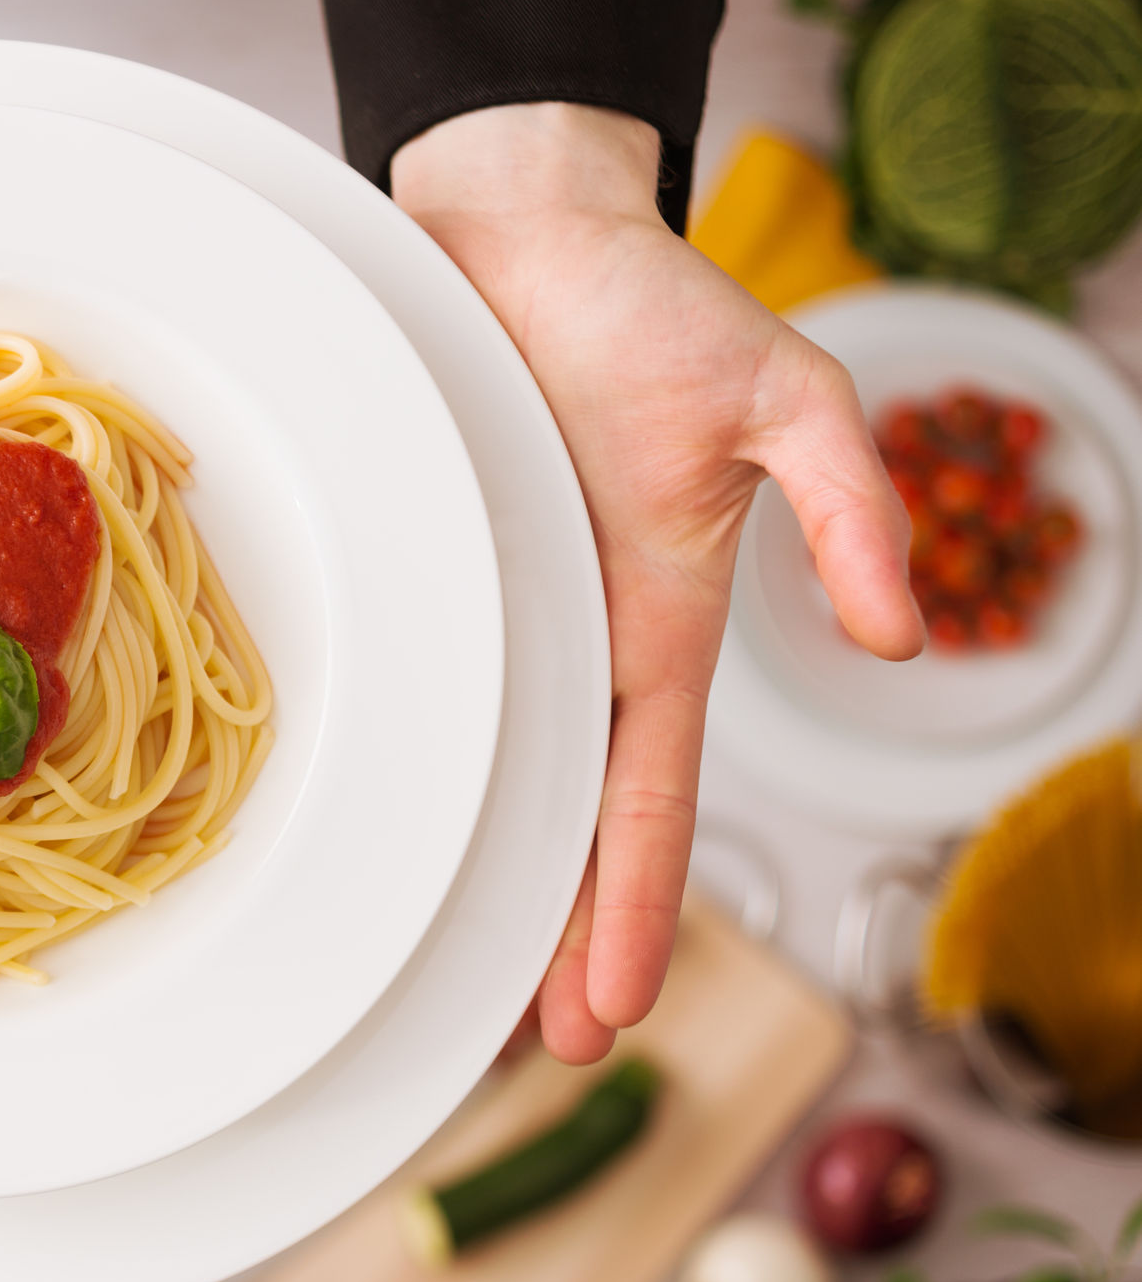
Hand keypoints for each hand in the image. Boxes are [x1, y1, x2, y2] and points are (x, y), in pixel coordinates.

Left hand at [393, 104, 922, 1061]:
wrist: (523, 229)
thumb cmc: (657, 305)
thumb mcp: (790, 396)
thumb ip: (852, 506)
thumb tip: (902, 633)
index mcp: (654, 620)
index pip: (647, 795)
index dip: (632, 904)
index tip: (614, 1009)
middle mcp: (571, 639)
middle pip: (562, 820)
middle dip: (558, 936)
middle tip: (533, 1051)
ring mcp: (496, 612)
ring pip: (485, 778)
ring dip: (478, 881)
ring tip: (458, 987)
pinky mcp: (426, 573)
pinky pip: (416, 691)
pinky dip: (406, 770)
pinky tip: (378, 831)